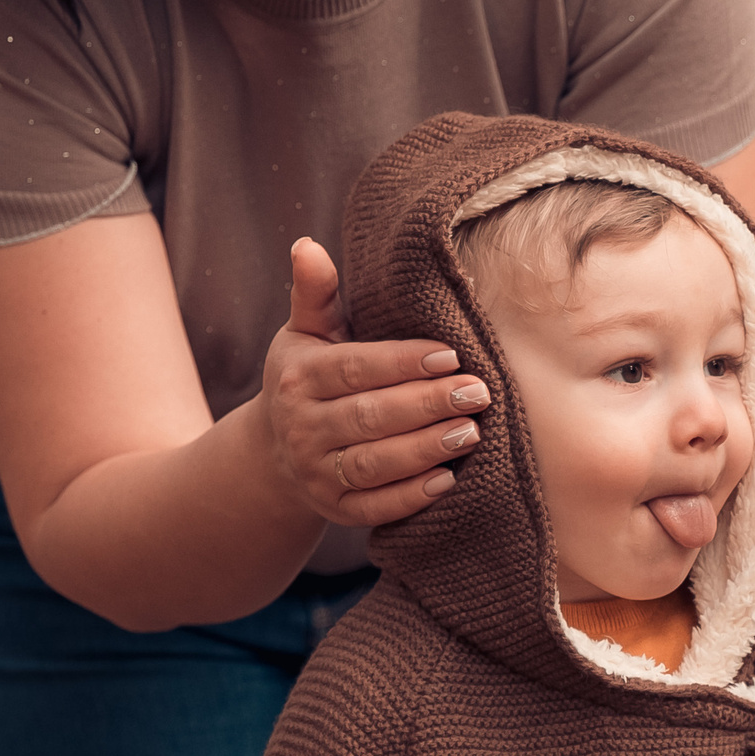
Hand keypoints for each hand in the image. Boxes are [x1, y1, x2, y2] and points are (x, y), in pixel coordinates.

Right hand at [257, 239, 487, 526]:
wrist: (275, 453)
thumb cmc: (307, 378)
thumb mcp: (306, 334)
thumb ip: (316, 294)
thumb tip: (307, 244)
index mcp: (299, 378)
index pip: (355, 368)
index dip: (402, 362)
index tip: (451, 355)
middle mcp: (301, 428)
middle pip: (369, 417)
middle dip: (427, 405)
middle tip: (479, 393)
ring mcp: (316, 474)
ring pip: (374, 464)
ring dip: (426, 450)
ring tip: (471, 431)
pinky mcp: (334, 511)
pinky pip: (375, 509)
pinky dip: (410, 497)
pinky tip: (448, 479)